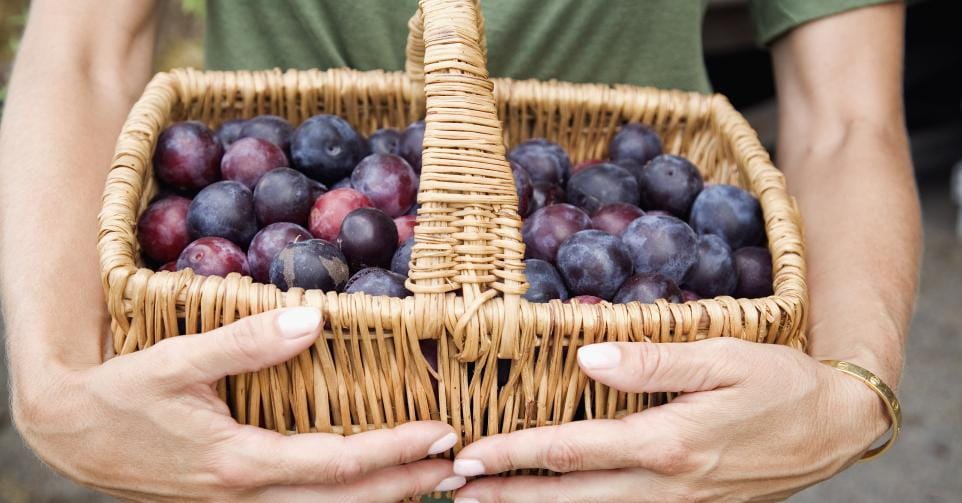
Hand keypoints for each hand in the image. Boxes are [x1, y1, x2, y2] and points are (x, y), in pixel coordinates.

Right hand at [11, 307, 465, 501]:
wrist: (69, 433)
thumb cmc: (121, 396)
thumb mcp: (176, 363)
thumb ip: (244, 342)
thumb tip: (313, 320)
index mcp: (239, 462)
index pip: (336, 463)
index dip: (393, 451)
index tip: (440, 434)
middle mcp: (247, 493)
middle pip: (344, 501)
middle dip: (405, 486)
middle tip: (459, 467)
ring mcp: (241, 502)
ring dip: (381, 497)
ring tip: (432, 481)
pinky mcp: (234, 496)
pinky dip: (345, 495)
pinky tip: (370, 482)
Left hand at [451, 338, 889, 501]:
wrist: (834, 427)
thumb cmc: (779, 383)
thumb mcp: (723, 357)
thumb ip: (654, 361)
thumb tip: (587, 356)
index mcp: (667, 442)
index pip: (570, 450)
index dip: (514, 454)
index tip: (470, 456)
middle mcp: (665, 483)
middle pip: (569, 495)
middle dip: (508, 496)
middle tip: (454, 493)